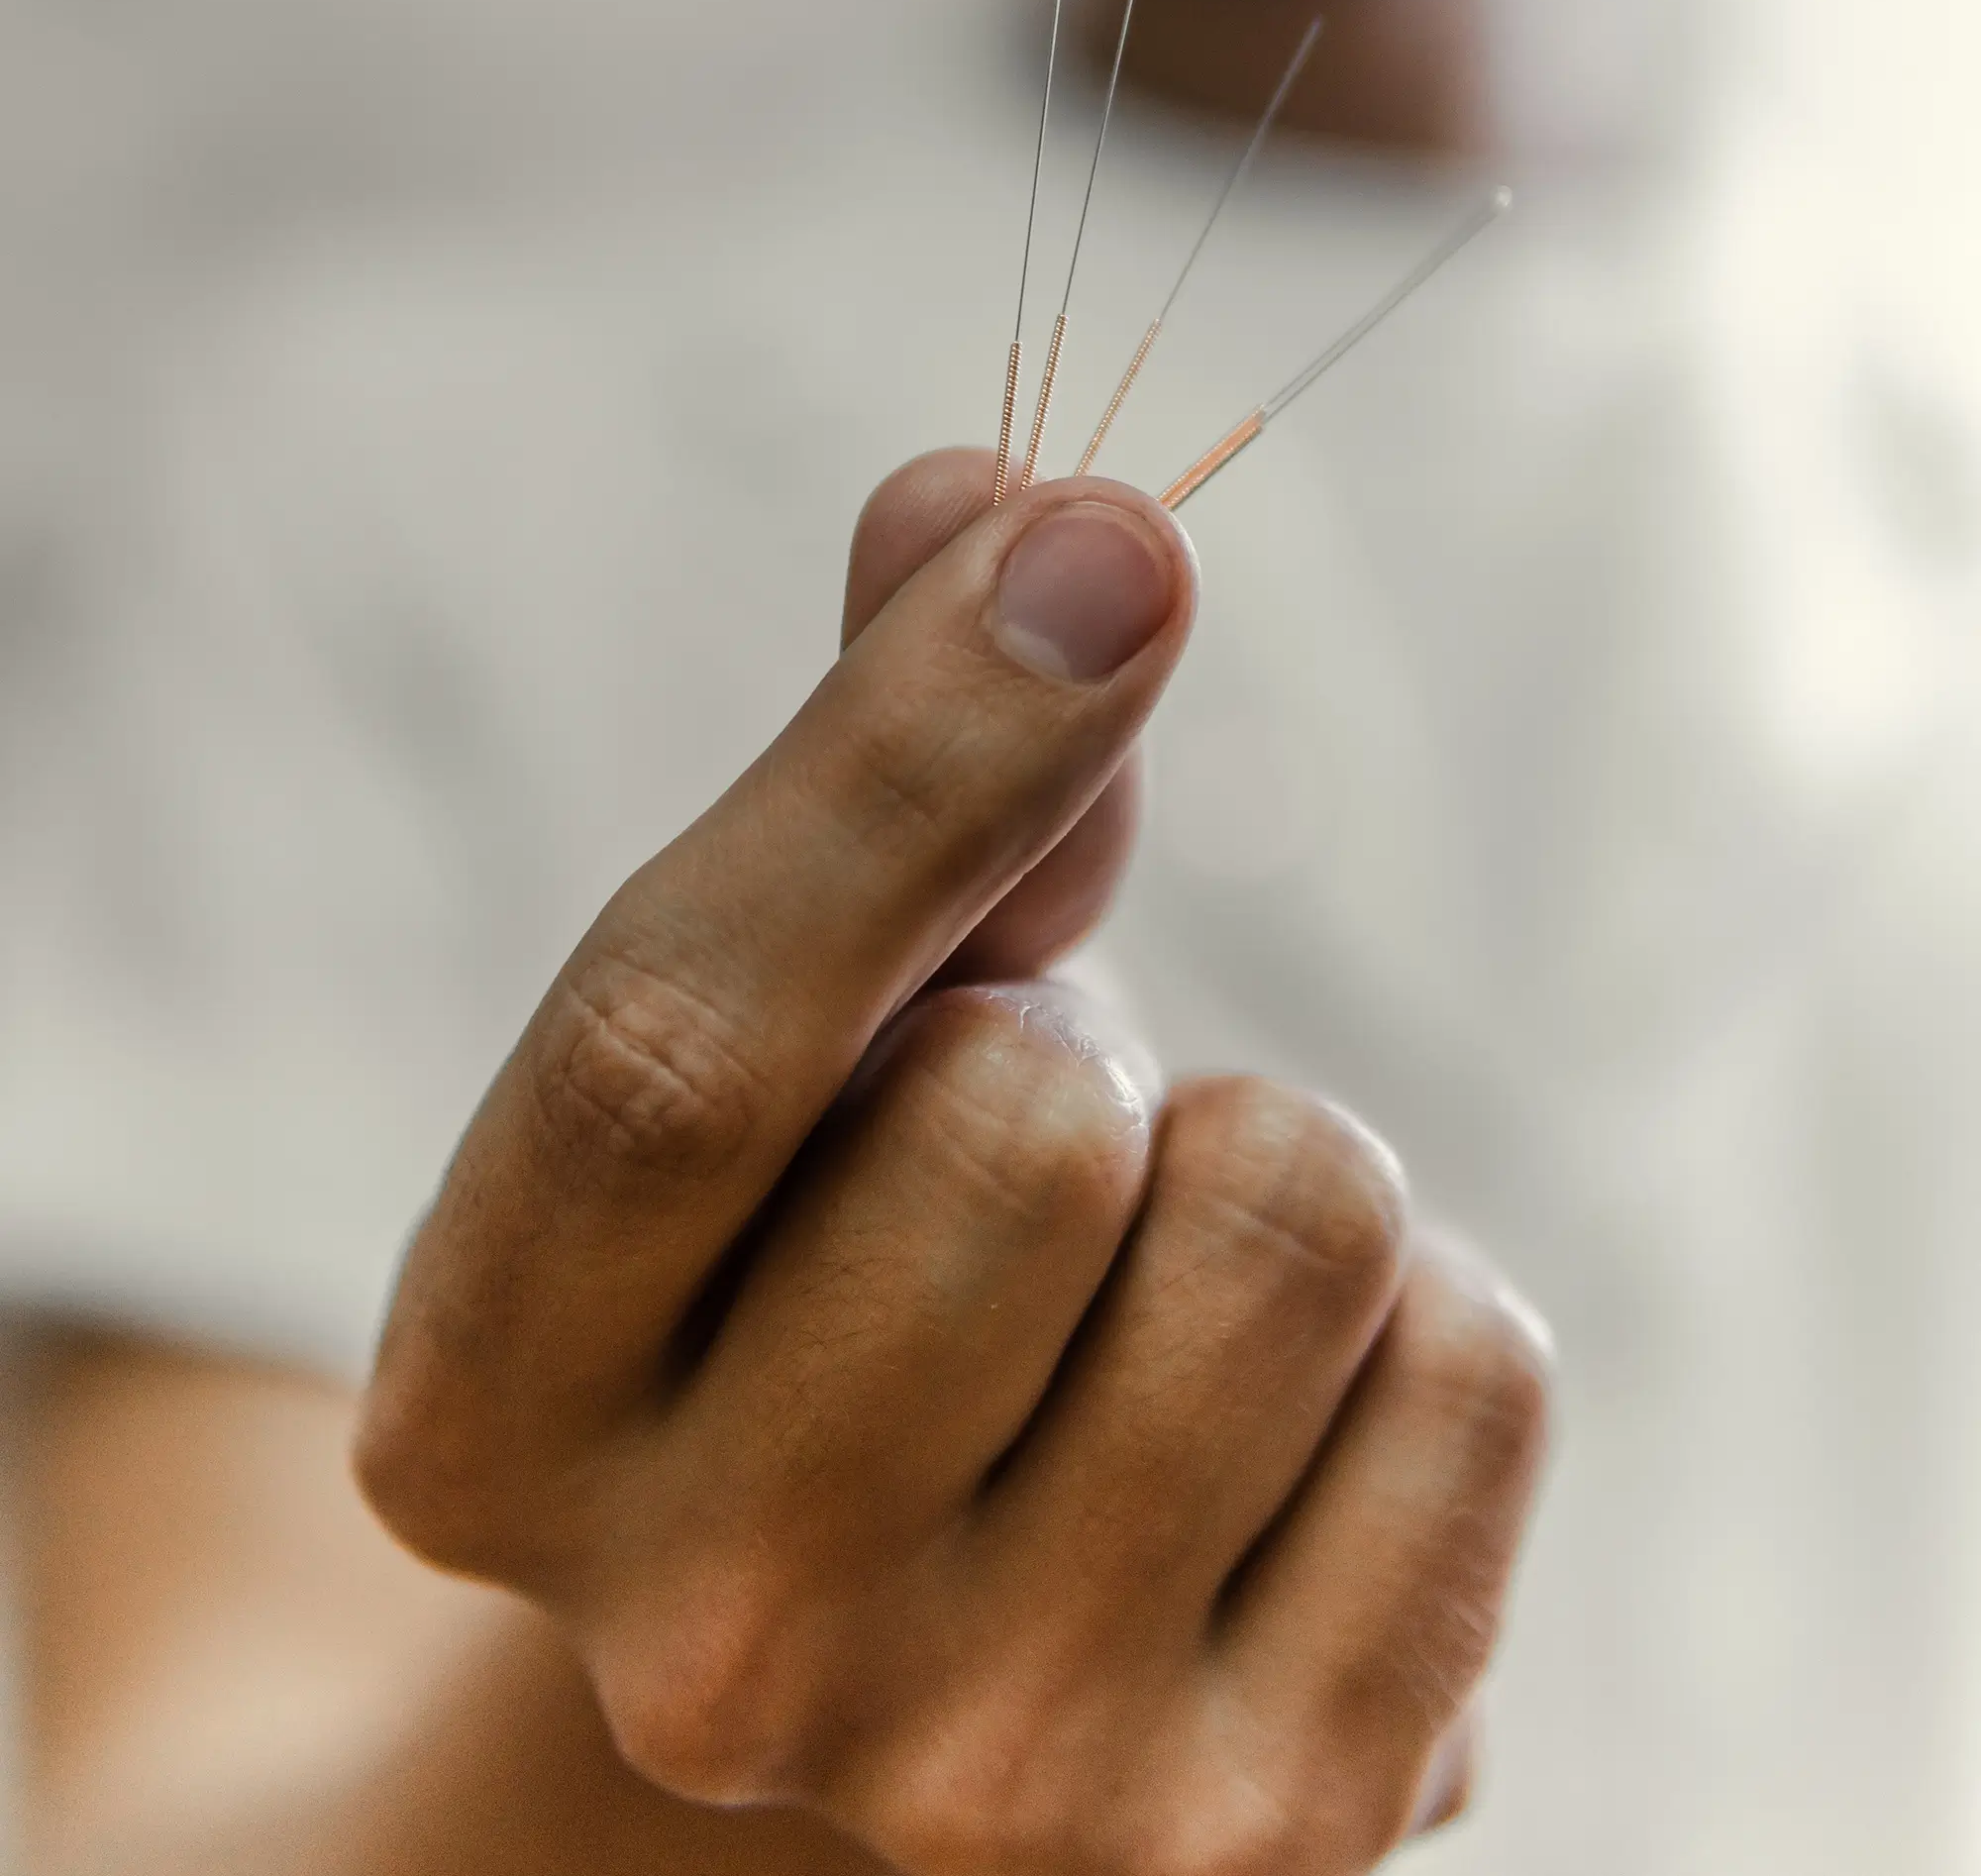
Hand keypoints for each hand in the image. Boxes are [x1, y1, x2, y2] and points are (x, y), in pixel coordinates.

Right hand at [357, 453, 1550, 1874]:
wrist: (954, 1649)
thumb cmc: (845, 1278)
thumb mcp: (804, 1040)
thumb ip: (880, 768)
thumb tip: (1005, 498)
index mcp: (490, 1408)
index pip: (679, 1040)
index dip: (901, 752)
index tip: (1098, 534)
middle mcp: (701, 1644)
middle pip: (1022, 1116)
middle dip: (1077, 1041)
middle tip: (1021, 1174)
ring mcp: (986, 1776)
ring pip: (1293, 1212)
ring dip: (1258, 1166)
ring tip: (1148, 1306)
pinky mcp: (1259, 1841)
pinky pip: (1474, 1369)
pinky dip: (1419, 1326)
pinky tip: (1283, 1445)